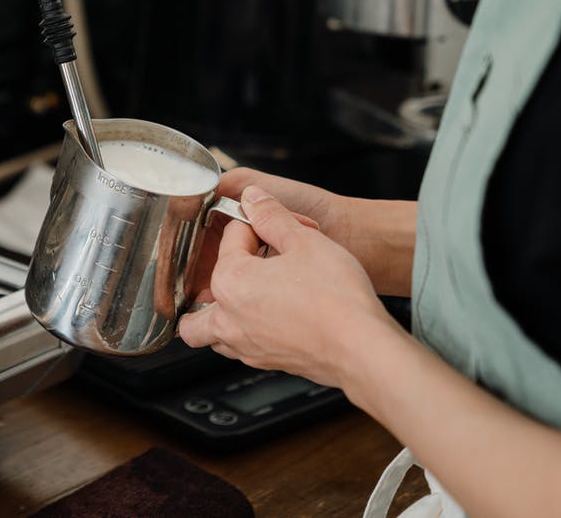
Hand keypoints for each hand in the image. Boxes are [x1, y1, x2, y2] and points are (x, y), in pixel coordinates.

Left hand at [179, 185, 401, 387]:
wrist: (361, 347)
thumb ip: (272, 216)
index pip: (231, 238)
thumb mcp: (305, 240)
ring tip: (247, 296)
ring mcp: (243, 345)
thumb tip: (253, 198)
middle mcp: (226, 317)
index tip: (278, 227)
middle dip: (215, 275)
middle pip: (199, 295)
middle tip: (246, 263)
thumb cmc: (335, 298)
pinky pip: (237, 347)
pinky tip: (270, 319)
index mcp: (230, 281)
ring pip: (210, 331)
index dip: (257, 226)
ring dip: (219, 313)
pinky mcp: (263, 362)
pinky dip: (244, 332)